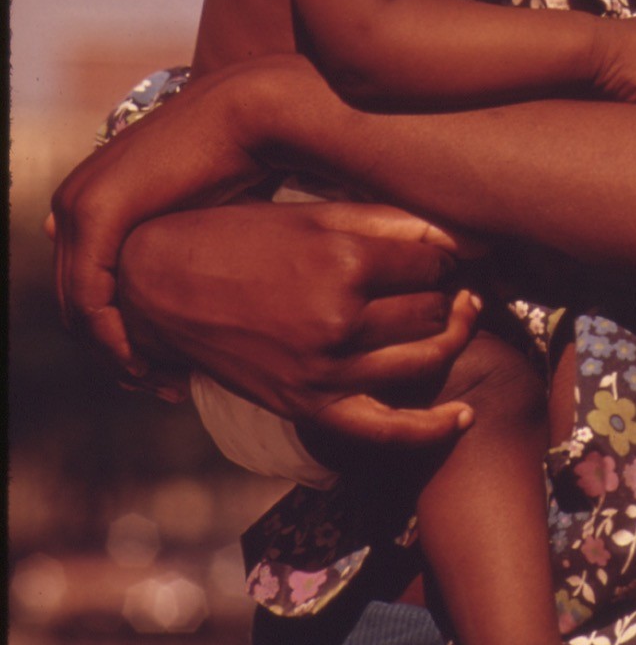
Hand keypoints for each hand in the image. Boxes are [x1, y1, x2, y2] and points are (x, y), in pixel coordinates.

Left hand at [51, 57, 316, 371]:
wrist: (248, 115)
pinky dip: (113, 338)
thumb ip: (173, 250)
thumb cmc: (240, 164)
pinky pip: (89, 299)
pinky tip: (147, 361)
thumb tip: (178, 290)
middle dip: (113, 356)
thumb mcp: (198, 219)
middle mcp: (71, 204)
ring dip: (113, 355)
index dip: (116, 338)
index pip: (85, 291)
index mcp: (92, 204)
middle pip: (75, 307)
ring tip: (157, 382)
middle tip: (157, 387)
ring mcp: (77, 206)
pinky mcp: (95, 213)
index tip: (156, 371)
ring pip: (76, 311)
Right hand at [118, 200, 483, 446]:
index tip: (446, 251)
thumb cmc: (240, 238)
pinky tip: (464, 417)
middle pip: (434, 311)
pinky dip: (432, 429)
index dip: (448, 256)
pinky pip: (386, 430)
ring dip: (451, 338)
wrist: (161, 288)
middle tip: (452, 281)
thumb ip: (389, 222)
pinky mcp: (307, 406)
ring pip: (424, 360)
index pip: (434, 263)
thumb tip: (461, 233)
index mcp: (344, 262)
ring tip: (458, 318)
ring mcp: (324, 371)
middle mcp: (339, 320)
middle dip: (450, 293)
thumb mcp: (315, 214)